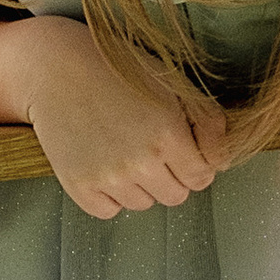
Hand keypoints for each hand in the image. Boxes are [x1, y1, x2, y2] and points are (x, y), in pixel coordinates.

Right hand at [20, 21, 228, 219]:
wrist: (56, 68)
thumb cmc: (118, 71)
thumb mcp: (173, 84)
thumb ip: (209, 122)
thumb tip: (223, 162)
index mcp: (169, 135)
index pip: (202, 178)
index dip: (196, 163)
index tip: (181, 147)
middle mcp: (140, 162)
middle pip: (175, 196)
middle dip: (171, 175)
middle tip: (150, 146)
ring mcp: (108, 177)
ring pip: (143, 204)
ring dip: (140, 184)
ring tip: (123, 148)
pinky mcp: (80, 186)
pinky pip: (109, 211)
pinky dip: (110, 195)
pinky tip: (103, 162)